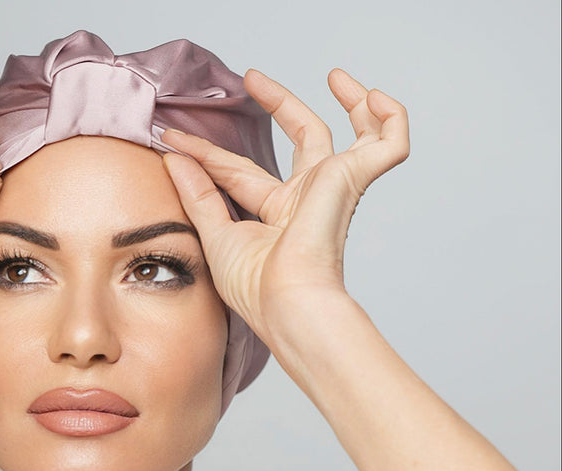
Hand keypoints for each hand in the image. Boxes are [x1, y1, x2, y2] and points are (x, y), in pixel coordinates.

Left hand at [162, 69, 408, 353]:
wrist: (286, 302)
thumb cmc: (255, 287)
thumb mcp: (214, 234)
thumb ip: (197, 193)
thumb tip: (174, 156)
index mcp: (276, 214)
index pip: (241, 171)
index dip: (207, 153)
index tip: (173, 138)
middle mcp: (308, 198)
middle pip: (301, 138)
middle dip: (279, 104)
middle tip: (250, 78)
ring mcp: (334, 187)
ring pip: (354, 133)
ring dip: (350, 101)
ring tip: (335, 74)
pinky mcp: (354, 179)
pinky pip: (390, 142)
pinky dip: (392, 118)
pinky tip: (375, 97)